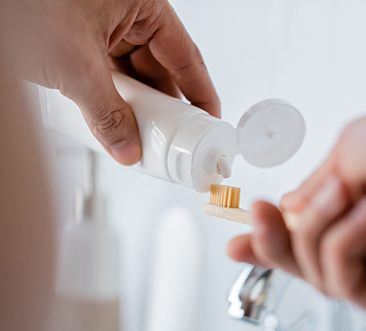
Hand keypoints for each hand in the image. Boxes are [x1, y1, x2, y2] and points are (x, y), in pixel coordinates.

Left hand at [10, 0, 218, 163]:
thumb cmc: (22, 4)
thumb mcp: (74, 64)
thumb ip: (106, 112)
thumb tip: (127, 148)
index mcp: (142, 5)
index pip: (185, 57)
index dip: (200, 92)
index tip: (208, 120)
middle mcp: (127, 15)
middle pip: (160, 71)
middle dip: (165, 108)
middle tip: (173, 140)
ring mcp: (105, 29)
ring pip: (134, 77)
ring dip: (137, 108)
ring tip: (143, 136)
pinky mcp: (83, 42)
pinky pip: (110, 78)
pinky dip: (113, 102)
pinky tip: (115, 122)